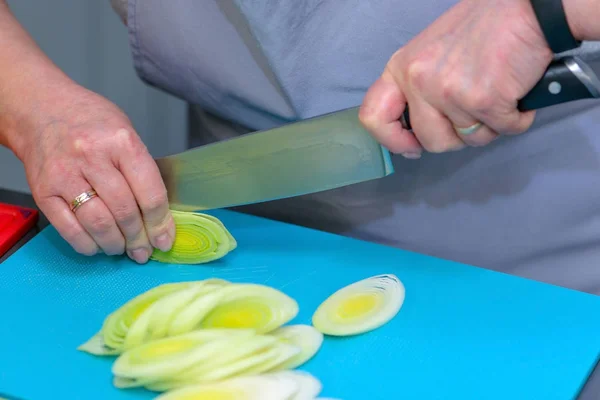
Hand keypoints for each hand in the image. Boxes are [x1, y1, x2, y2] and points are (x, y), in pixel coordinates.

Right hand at [18, 84, 174, 262]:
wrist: (42, 110)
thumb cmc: (91, 122)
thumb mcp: (127, 133)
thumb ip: (142, 171)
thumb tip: (160, 216)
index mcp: (122, 142)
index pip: (149, 193)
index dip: (160, 223)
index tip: (165, 240)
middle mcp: (92, 157)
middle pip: (125, 212)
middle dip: (139, 239)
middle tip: (144, 250)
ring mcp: (65, 175)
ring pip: (99, 224)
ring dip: (115, 244)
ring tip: (123, 248)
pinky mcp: (43, 192)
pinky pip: (69, 229)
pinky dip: (87, 245)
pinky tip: (97, 245)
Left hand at [359, 0, 553, 157]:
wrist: (529, 7)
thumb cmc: (486, 26)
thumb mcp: (432, 52)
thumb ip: (419, 88)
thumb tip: (415, 131)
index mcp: (401, 68)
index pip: (374, 117)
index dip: (393, 140)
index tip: (411, 146)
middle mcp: (419, 81)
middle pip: (432, 141)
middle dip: (458, 135)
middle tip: (475, 111)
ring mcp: (449, 92)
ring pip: (470, 139)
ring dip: (490, 124)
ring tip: (498, 91)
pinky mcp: (483, 101)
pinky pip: (503, 130)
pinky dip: (516, 118)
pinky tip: (517, 91)